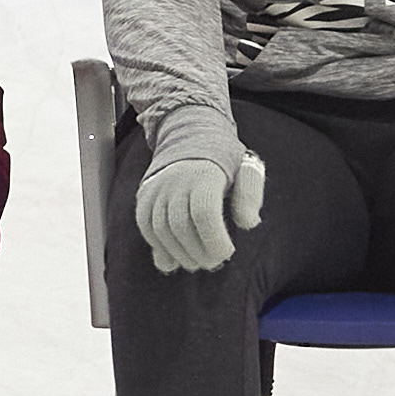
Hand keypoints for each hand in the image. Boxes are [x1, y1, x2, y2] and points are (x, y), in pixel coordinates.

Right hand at [130, 146, 261, 276]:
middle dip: (199, 252)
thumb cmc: (223, 157)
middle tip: (214, 262)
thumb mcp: (246, 167)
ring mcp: (156, 187)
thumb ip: (250, 194)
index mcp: (204, 172)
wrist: (189, 132)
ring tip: (197, 262)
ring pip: (161, 230)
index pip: (204, 213)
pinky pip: (146, 227)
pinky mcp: (144, 195)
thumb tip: (247, 223)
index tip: (228, 252)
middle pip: (181, 226)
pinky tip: (174, 258)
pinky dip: (159, 247)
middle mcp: (175, 179)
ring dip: (180, 254)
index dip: (215, 239)